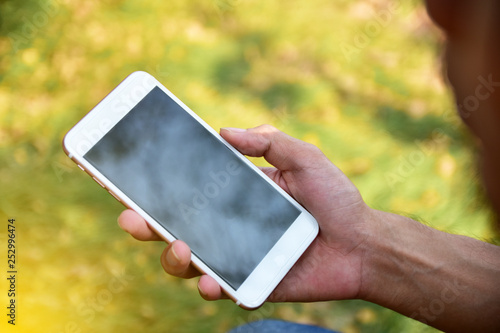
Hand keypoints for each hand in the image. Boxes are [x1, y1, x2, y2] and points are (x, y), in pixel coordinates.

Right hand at [118, 125, 375, 301]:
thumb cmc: (335, 198)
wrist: (363, 243)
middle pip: (174, 226)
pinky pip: (221, 287)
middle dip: (144, 223)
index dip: (152, 184)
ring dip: (173, 257)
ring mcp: (237, 255)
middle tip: (131, 217)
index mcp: (234, 194)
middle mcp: (228, 225)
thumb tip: (222, 130)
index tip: (120, 175)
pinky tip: (211, 281)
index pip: (186, 188)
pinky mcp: (251, 282)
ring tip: (182, 247)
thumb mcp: (304, 158)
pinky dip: (210, 286)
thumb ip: (268, 141)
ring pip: (188, 260)